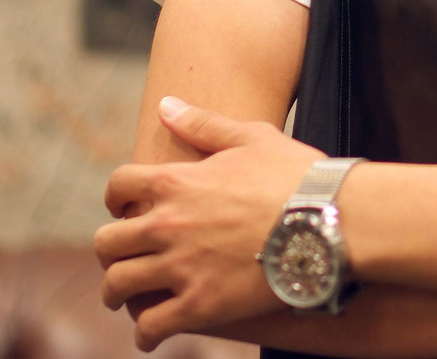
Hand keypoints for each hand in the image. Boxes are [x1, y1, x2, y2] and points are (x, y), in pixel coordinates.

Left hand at [94, 97, 322, 351]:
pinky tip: (154, 331)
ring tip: (129, 297)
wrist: (328, 220)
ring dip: (118, 292)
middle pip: (106, 242)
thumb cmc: (294, 174)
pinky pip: (149, 327)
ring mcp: (181, 268)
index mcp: (176, 182)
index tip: (126, 207)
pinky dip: (145, 332)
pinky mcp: (199, 306)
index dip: (117, 197)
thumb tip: (166, 105)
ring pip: (118, 287)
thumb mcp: (252, 136)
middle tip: (125, 255)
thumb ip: (203, 123)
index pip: (118, 186)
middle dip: (111, 249)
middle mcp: (167, 224)